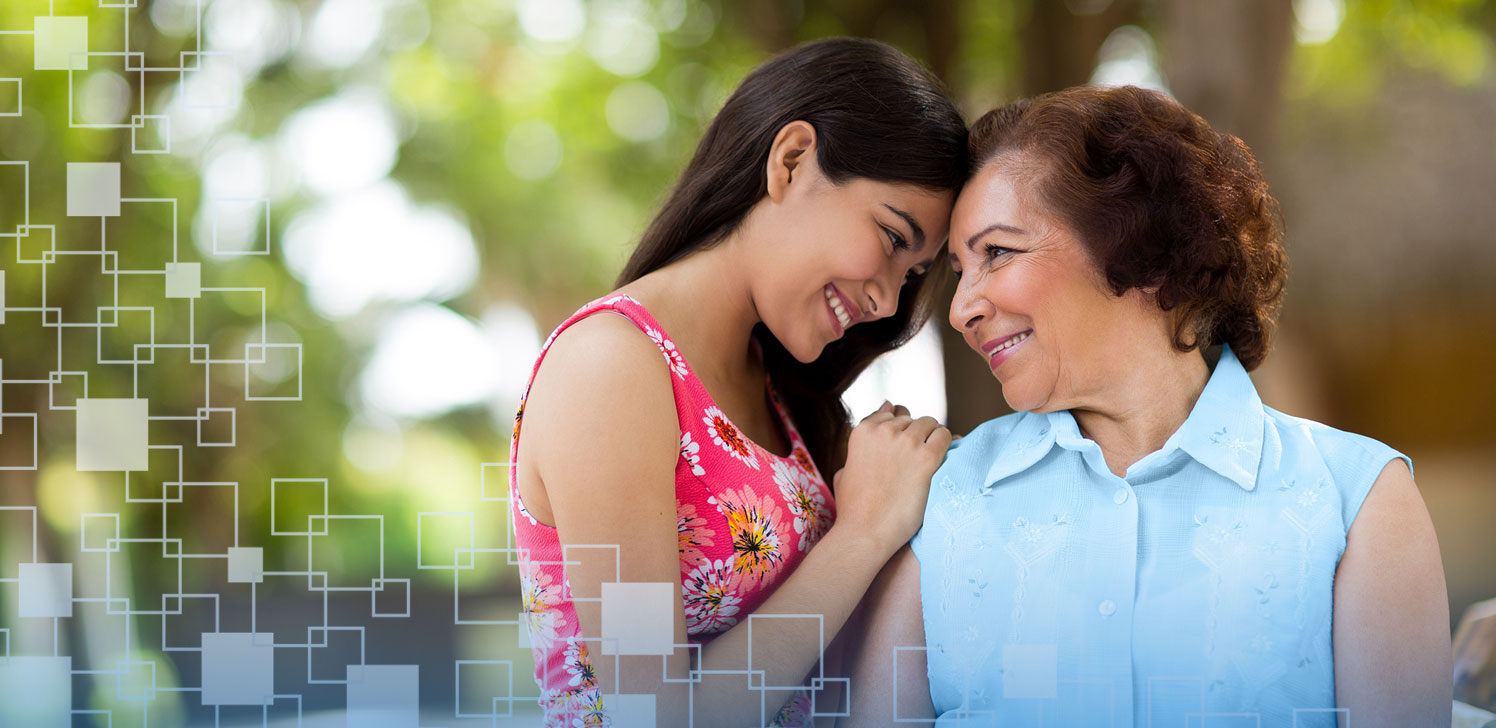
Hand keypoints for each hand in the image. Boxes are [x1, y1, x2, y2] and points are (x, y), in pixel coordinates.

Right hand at [830, 401, 950, 553]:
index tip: (904, 446)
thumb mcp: (844, 471)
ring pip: (930, 424)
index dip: (900, 429)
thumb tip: (881, 412)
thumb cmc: (853, 509)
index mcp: (863, 431)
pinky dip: (948, 445)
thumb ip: (859, 445)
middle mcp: (884, 431)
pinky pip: (945, 437)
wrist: (865, 532)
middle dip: (917, 435)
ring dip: (933, 438)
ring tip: (932, 460)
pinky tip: (944, 459)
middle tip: (918, 459)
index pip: (891, 413)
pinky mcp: (927, 458)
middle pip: (912, 419)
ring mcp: (906, 443)